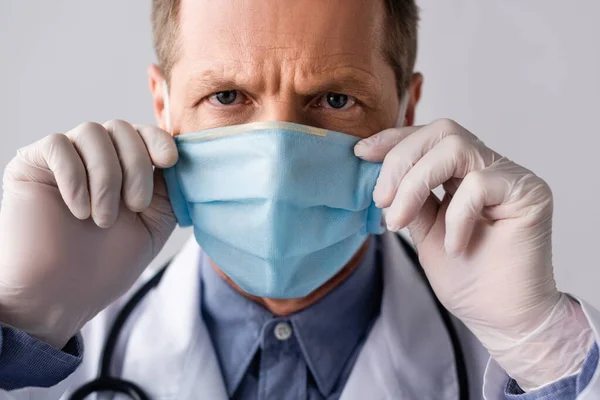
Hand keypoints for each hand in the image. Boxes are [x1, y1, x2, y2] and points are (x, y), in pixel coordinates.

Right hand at [0, 120, 177, 347]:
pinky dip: (74, 176)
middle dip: (136, 166)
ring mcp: (63, 160)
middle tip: (136, 207)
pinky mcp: (31, 164)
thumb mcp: (152, 225)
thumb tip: (182, 156)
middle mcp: (94, 159)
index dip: (159, 139)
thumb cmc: (105, 266)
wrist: (59, 296)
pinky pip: (57, 144)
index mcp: (124, 170)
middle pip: (120, 128)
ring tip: (103, 219)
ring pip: (92, 132)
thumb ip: (168, 190)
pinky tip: (78, 210)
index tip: (169, 161)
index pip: (143, 133)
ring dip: (106, 177)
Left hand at [355, 119, 592, 388]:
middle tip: (381, 200)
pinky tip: (454, 246)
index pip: (429, 138)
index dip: (394, 139)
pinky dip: (456, 215)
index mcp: (462, 172)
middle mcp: (488, 166)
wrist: (499, 317)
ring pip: (455, 148)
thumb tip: (379, 173)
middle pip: (441, 132)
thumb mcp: (423, 229)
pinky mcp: (529, 192)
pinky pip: (479, 184)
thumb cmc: (465, 277)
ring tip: (400, 221)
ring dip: (416, 183)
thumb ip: (409, 197)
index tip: (361, 153)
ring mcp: (510, 177)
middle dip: (401, 160)